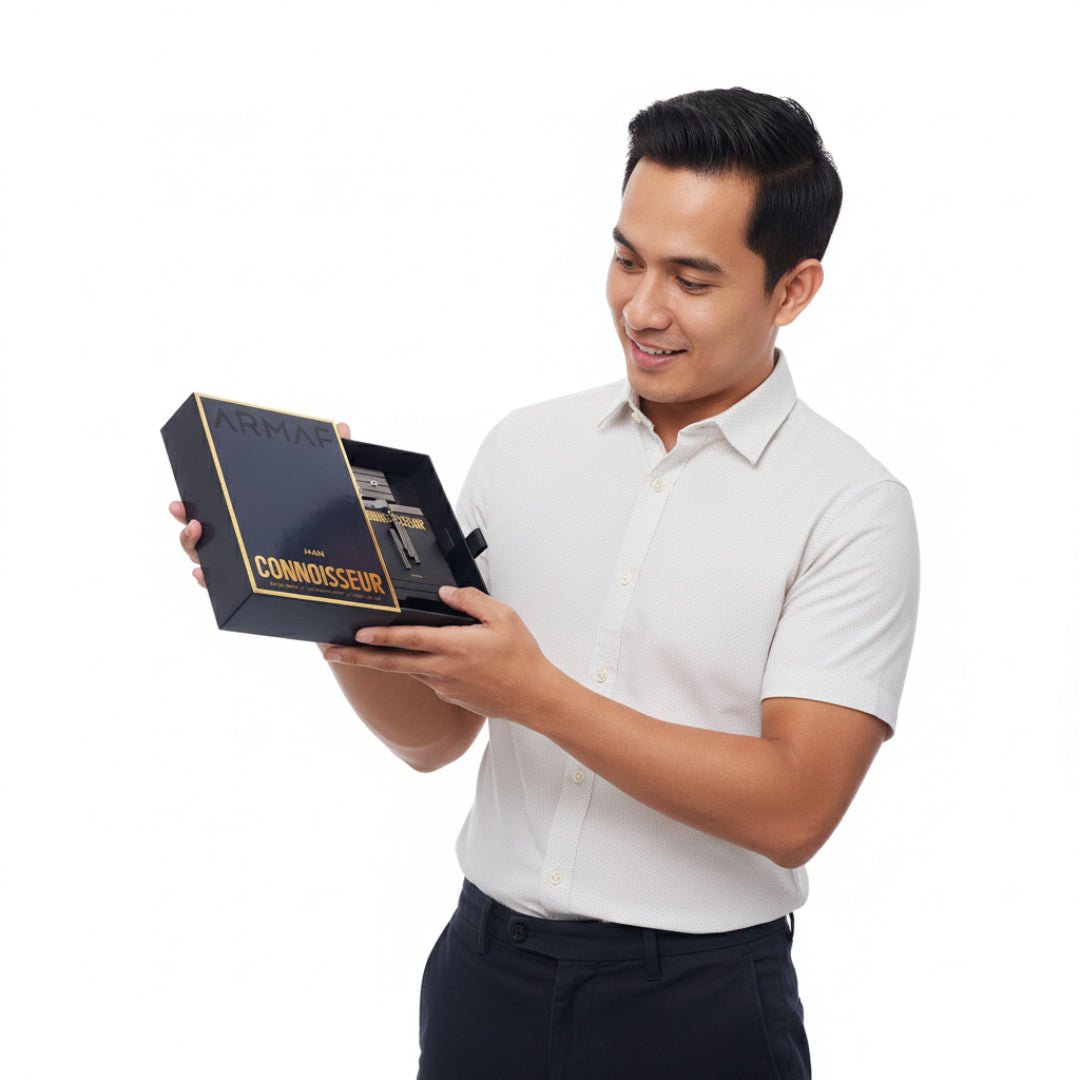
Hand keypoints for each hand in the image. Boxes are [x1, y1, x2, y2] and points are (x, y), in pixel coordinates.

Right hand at [169, 420, 351, 590]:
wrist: (351, 575)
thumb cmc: (333, 529)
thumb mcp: (335, 490)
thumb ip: (338, 457)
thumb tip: (343, 427)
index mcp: (253, 515)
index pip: (217, 506)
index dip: (195, 502)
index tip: (183, 496)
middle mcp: (244, 541)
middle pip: (203, 535)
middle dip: (186, 523)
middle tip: (183, 511)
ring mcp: (246, 565)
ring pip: (206, 560)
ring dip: (193, 548)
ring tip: (197, 534)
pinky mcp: (257, 587)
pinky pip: (224, 588)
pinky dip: (209, 581)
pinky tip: (204, 575)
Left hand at [323, 586, 566, 722]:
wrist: (534, 697)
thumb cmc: (522, 658)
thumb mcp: (503, 617)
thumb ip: (471, 600)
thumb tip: (446, 592)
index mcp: (456, 647)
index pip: (410, 640)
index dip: (381, 636)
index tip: (358, 633)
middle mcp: (444, 669)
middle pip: (392, 663)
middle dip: (358, 658)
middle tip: (332, 654)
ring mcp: (444, 685)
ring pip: (407, 669)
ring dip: (382, 660)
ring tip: (359, 651)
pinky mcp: (448, 695)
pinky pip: (426, 676)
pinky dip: (415, 666)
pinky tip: (416, 658)